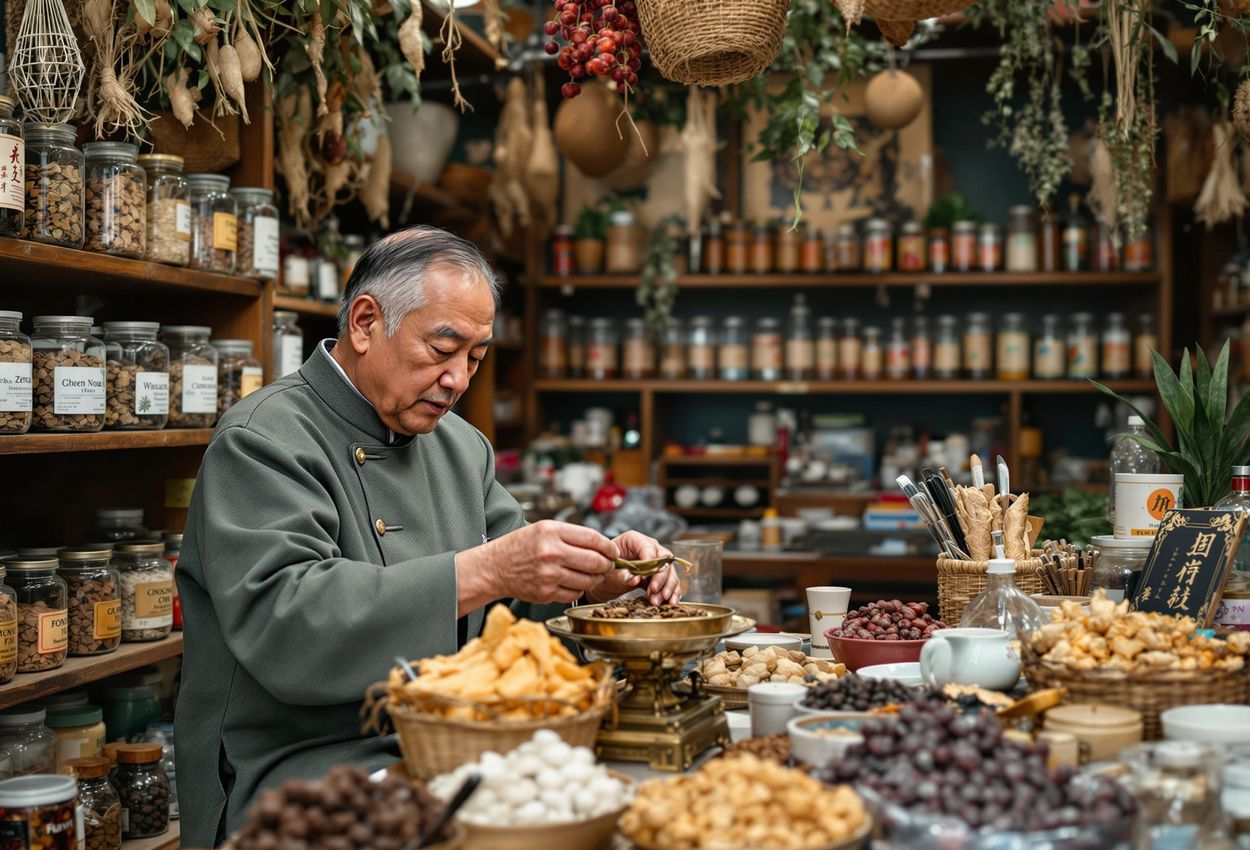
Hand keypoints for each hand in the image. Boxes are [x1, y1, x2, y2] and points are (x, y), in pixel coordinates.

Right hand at [457, 520, 616, 607]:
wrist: (495, 567)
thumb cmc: (520, 546)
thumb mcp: (543, 528)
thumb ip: (572, 534)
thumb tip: (602, 545)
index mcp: (551, 532)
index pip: (593, 538)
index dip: (609, 547)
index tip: (613, 551)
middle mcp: (551, 553)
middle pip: (595, 561)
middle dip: (607, 565)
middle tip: (608, 565)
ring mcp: (548, 575)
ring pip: (588, 580)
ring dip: (596, 578)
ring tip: (593, 574)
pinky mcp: (546, 593)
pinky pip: (575, 593)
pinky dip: (580, 589)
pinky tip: (574, 582)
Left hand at [585, 530, 681, 605]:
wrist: (604, 583)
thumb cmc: (604, 573)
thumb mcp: (608, 575)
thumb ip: (621, 576)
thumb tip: (635, 579)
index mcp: (633, 540)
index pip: (648, 547)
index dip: (651, 561)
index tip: (647, 577)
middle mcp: (648, 548)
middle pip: (663, 560)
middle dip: (660, 578)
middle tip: (654, 592)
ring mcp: (656, 561)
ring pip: (670, 572)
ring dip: (667, 587)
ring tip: (657, 601)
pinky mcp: (659, 575)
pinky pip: (671, 582)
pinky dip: (673, 592)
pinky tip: (671, 602)